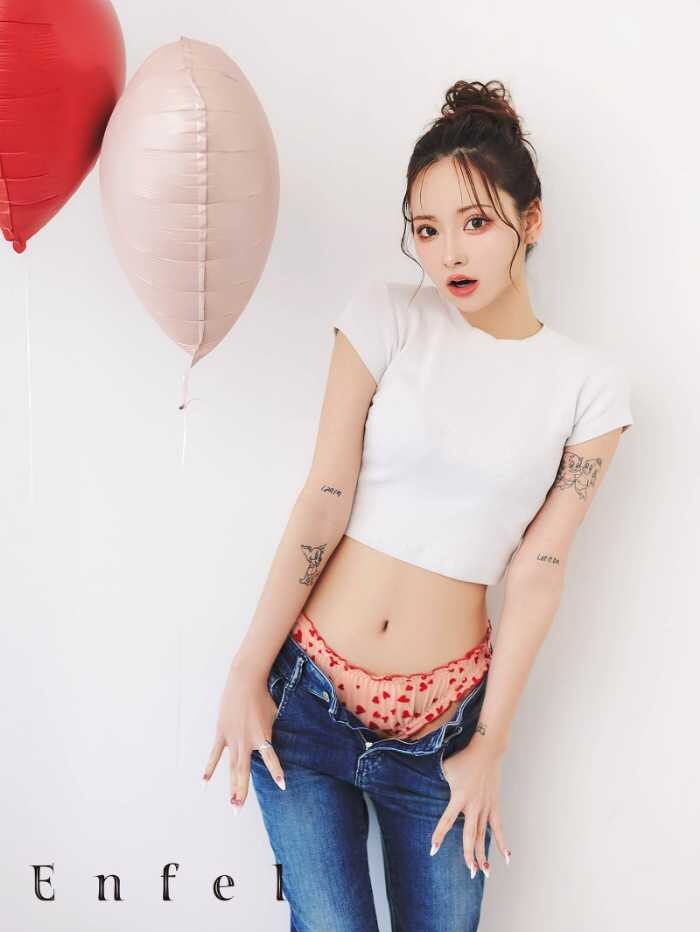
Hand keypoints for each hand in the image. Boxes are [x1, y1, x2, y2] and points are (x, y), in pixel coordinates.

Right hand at [201, 663, 286, 810]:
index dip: (277, 772)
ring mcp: (232, 739)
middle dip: (241, 792)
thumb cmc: (263, 696)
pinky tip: (204, 782)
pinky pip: (215, 754)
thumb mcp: (273, 714)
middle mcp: (247, 742)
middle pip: (244, 771)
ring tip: (230, 804)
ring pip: (230, 767)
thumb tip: (268, 743)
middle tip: (238, 810)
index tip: (282, 786)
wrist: (246, 681)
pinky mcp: (222, 733)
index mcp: (263, 737)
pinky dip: (210, 768)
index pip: (271, 759)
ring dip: (230, 786)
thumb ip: (269, 732)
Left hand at [430, 741, 510, 875]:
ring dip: (484, 855)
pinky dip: (502, 843)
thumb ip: (438, 782)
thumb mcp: (445, 768)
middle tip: (470, 873)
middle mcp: (473, 805)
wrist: (486, 751)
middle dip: (470, 855)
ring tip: (485, 873)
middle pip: (471, 835)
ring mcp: (486, 807)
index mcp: (459, 797)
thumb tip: (424, 789)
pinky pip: (498, 828)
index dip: (439, 835)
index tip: (433, 850)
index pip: (447, 820)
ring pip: (484, 836)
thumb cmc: (463, 759)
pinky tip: (506, 858)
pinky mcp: (494, 806)